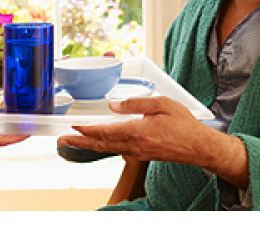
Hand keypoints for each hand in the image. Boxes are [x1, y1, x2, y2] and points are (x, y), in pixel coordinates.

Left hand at [58, 96, 205, 162]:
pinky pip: (117, 150)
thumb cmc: (183, 124)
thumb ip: (136, 103)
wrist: (198, 147)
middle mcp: (133, 145)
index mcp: (137, 131)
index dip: (85, 130)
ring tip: (72, 142)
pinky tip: (98, 141)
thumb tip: (113, 105)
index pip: (104, 132)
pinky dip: (102, 146)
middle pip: (99, 144)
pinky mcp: (141, 154)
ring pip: (106, 149)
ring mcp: (137, 152)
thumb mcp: (161, 104)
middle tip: (60, 140)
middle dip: (78, 142)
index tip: (71, 127)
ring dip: (88, 145)